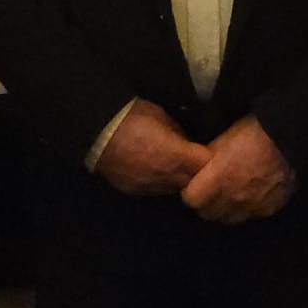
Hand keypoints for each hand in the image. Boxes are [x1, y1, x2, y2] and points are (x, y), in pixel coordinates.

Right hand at [95, 99, 210, 196]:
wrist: (96, 131)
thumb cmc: (132, 116)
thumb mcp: (162, 116)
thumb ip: (178, 132)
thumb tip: (188, 141)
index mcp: (174, 155)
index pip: (206, 165)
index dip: (210, 157)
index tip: (212, 150)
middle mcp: (165, 177)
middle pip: (193, 182)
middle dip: (198, 173)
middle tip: (198, 160)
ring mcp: (149, 187)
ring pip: (175, 189)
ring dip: (180, 180)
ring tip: (178, 165)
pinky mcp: (134, 191)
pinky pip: (156, 190)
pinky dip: (162, 182)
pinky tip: (158, 170)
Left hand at [181, 116, 296, 224]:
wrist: (293, 136)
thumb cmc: (256, 130)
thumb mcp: (226, 136)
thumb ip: (210, 156)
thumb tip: (201, 165)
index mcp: (219, 179)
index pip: (191, 200)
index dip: (191, 190)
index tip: (194, 182)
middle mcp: (234, 199)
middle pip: (208, 213)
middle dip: (206, 201)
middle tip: (210, 187)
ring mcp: (254, 206)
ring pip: (230, 218)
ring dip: (226, 207)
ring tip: (231, 191)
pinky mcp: (271, 208)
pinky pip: (251, 214)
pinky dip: (248, 206)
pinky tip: (252, 192)